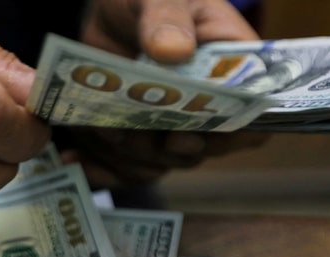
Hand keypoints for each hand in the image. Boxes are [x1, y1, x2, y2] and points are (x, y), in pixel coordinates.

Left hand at [64, 0, 268, 189]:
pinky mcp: (138, 136)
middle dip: (169, 147)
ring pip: (161, 162)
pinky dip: (102, 167)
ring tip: (106, 130)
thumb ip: (168, 16)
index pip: (251, 116)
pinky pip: (126, 167)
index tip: (195, 129)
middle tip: (142, 131)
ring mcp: (171, 124)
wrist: (110, 8)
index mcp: (232, 68)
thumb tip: (174, 50)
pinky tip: (78, 159)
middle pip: (202, 149)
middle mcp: (208, 105)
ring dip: (132, 154)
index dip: (230, 133)